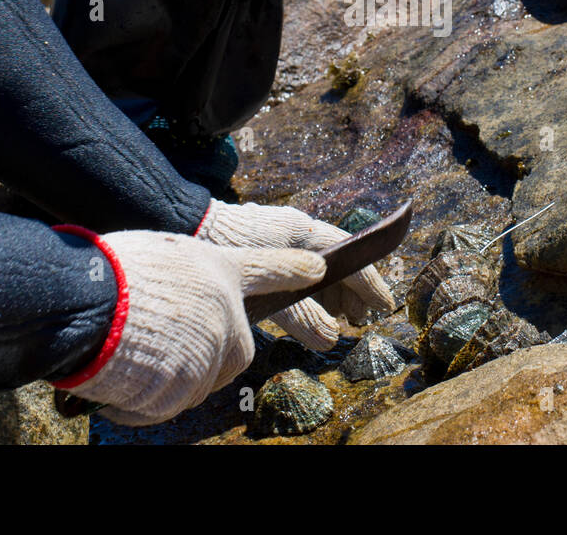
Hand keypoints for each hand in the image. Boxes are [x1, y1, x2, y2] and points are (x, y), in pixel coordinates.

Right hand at [65, 230, 324, 425]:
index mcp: (218, 268)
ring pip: (205, 379)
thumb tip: (181, 307)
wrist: (88, 303)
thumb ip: (184, 283)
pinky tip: (125, 379)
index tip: (318, 268)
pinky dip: (149, 401)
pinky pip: (174, 402)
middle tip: (168, 350)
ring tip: (135, 355)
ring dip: (174, 378)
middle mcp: (225, 308)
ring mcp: (212, 347)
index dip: (293, 268)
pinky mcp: (192, 382)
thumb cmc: (109, 272)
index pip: (266, 267)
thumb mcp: (159, 257)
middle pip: (239, 349)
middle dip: (212, 357)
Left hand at [197, 200, 396, 349]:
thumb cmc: (224, 251)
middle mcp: (295, 231)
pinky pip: (297, 270)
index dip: (368, 283)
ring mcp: (279, 238)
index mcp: (302, 231)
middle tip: (360, 320)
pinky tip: (308, 310)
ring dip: (331, 293)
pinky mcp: (262, 248)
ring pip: (316, 267)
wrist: (183, 227)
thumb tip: (331, 338)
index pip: (349, 255)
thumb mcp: (267, 288)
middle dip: (351, 292)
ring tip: (340, 320)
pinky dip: (309, 291)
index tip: (384, 306)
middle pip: (336, 262)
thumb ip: (301, 314)